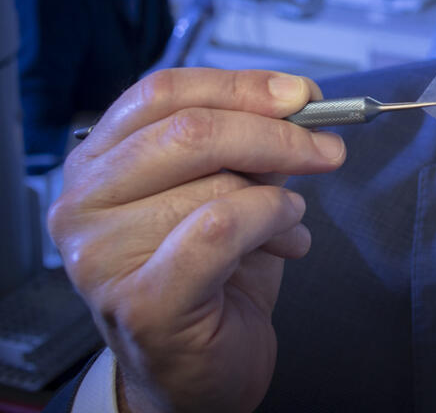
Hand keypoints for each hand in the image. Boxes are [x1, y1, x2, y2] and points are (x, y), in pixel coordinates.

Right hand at [48, 68, 345, 412]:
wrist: (201, 373)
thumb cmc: (212, 278)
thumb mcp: (230, 189)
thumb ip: (249, 142)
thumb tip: (298, 100)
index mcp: (98, 163)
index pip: (163, 93)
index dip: (241, 87)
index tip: (302, 94)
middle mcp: (83, 204)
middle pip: (190, 130)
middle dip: (277, 134)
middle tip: (327, 149)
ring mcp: (102, 256)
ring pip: (213, 182)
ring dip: (277, 196)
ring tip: (289, 221)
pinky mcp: (141, 301)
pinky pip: (222, 228)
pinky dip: (271, 220)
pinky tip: (287, 237)